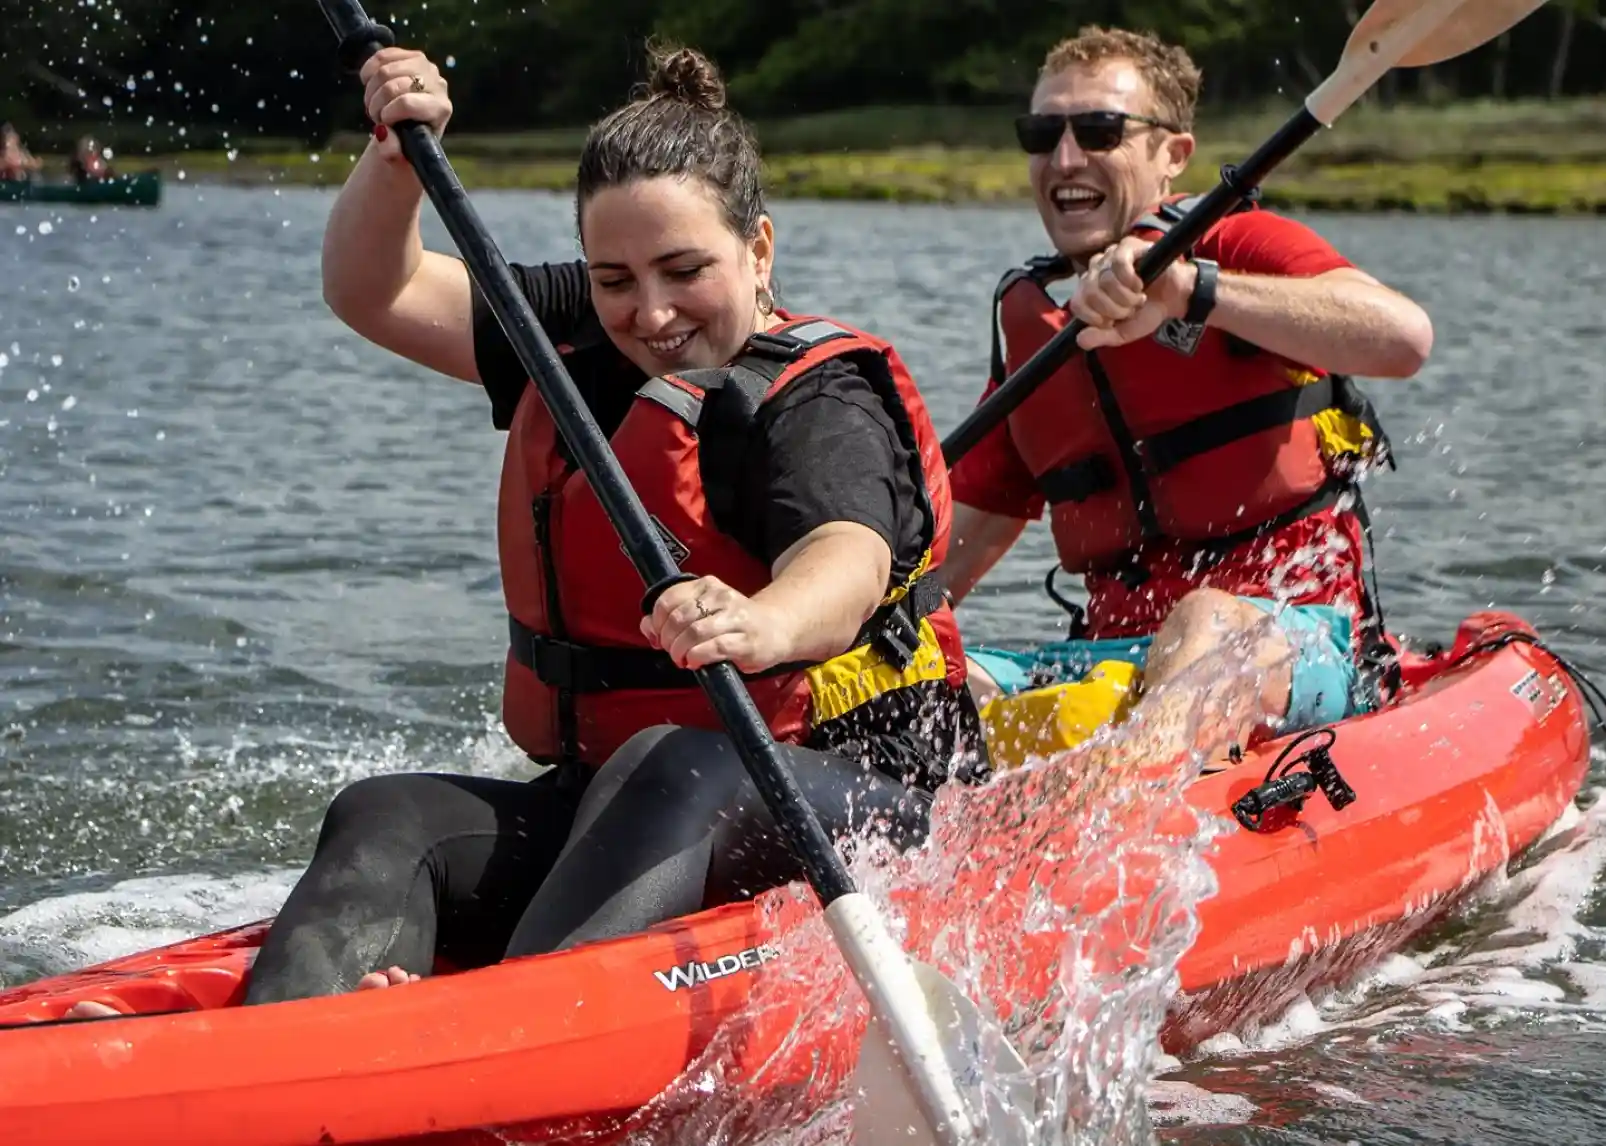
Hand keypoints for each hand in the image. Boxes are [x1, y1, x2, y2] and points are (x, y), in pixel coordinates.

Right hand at [358, 47, 451, 162]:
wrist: (409, 129)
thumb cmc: (407, 145)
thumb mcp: (399, 157)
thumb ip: (392, 151)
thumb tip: (382, 133)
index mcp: (440, 109)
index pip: (407, 103)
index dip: (387, 113)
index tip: (383, 124)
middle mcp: (437, 84)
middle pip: (392, 85)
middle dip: (376, 103)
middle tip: (375, 115)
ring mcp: (425, 66)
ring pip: (384, 69)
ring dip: (371, 89)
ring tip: (374, 103)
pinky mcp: (409, 55)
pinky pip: (381, 56)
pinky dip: (368, 71)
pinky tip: (369, 84)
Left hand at [641, 576, 792, 672]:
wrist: (777, 629)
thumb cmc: (734, 624)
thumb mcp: (703, 613)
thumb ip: (672, 617)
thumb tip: (647, 627)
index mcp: (707, 585)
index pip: (668, 600)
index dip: (656, 623)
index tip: (658, 637)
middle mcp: (721, 597)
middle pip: (678, 618)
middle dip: (668, 640)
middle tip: (671, 652)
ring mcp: (735, 618)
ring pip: (693, 632)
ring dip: (680, 651)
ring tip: (682, 659)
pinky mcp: (745, 641)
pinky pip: (712, 648)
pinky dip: (697, 658)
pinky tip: (695, 662)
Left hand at [1070, 236, 1197, 349]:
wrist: (1174, 298)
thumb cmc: (1146, 312)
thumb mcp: (1123, 333)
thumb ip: (1101, 337)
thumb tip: (1080, 340)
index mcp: (1089, 290)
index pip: (1077, 304)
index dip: (1096, 318)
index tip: (1113, 321)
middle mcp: (1095, 271)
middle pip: (1091, 293)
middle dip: (1115, 309)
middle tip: (1130, 309)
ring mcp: (1109, 256)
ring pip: (1105, 280)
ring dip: (1126, 296)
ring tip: (1138, 297)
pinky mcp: (1127, 246)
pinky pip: (1119, 263)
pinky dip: (1131, 280)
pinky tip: (1140, 284)